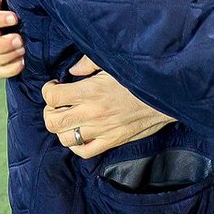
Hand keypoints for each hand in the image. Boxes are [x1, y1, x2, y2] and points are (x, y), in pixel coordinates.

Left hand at [42, 59, 174, 158]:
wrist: (166, 95)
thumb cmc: (140, 76)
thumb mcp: (113, 62)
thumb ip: (89, 62)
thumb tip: (73, 70)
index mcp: (91, 91)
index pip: (53, 97)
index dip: (48, 90)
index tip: (55, 85)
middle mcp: (92, 113)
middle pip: (52, 121)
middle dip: (49, 111)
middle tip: (57, 103)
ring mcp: (101, 130)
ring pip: (64, 138)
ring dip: (62, 128)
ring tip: (69, 117)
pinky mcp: (112, 141)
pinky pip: (84, 152)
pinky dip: (76, 145)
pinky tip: (79, 134)